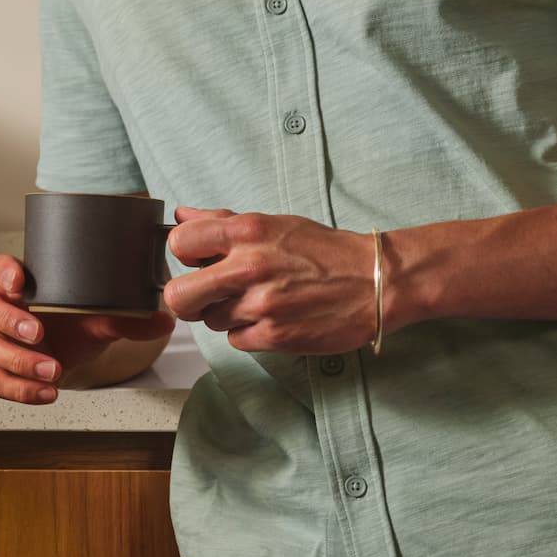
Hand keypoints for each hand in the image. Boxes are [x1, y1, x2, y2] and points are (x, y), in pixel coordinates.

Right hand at [0, 252, 174, 405]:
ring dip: (19, 361)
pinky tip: (46, 392)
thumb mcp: (101, 318)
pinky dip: (20, 389)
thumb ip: (127, 318)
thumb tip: (164, 320)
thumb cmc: (76, 324)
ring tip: (53, 371)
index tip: (19, 283)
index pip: (0, 269)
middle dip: (10, 321)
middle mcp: (1, 308)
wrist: (72, 354)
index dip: (4, 274)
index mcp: (21, 284)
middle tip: (38, 332)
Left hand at [161, 206, 384, 353]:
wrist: (377, 281)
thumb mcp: (274, 224)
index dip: (184, 254)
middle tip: (206, 294)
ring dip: (226, 314)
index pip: (179, 242)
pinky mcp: (275, 336)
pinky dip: (248, 332)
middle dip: (187, 297)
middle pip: (179, 295)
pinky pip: (235, 340)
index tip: (198, 260)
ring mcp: (262, 305)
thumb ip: (223, 221)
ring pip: (210, 320)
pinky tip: (271, 318)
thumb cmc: (324, 250)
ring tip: (256, 302)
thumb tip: (181, 216)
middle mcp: (250, 267)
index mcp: (247, 232)